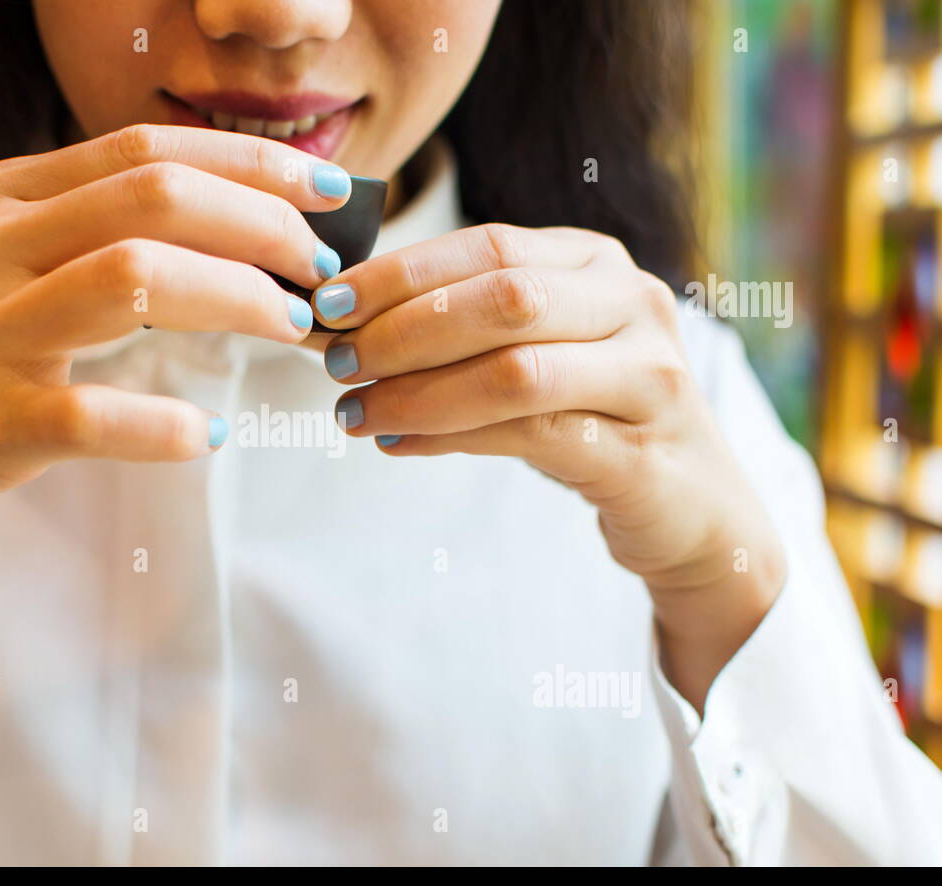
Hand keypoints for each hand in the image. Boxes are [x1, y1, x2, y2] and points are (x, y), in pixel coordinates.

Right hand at [0, 124, 351, 681]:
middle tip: (319, 273)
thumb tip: (212, 236)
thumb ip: (72, 239)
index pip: (146, 151)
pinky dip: (170, 428)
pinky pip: (97, 415)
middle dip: (264, 227)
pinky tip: (208, 437)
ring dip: (238, 300)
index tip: (325, 192)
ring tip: (288, 330)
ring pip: (137, 279)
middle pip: (157, 198)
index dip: (252, 164)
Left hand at [314, 224, 785, 709]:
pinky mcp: (642, 452)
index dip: (401, 272)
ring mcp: (648, 376)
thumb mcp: (539, 348)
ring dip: (418, 391)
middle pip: (505, 297)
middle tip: (337, 362)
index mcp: (597, 263)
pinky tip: (398, 442)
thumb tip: (350, 325)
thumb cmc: (592, 414)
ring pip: (516, 371)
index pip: (489, 246)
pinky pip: (531, 437)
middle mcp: (633, 303)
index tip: (330, 302)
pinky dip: (451, 437)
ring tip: (355, 412)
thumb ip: (468, 325)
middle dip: (404, 328)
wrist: (690, 503)